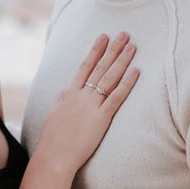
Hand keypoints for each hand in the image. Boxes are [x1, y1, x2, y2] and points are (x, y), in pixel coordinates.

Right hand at [34, 32, 140, 177]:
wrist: (54, 155)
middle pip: (99, 67)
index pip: (84, 67)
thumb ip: (62, 101)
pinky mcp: (101, 118)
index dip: (95, 51)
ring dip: (121, 60)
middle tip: (123, 33)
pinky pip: (116, 97)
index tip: (103, 37)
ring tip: (132, 45)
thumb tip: (65, 92)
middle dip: (112, 49)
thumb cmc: (53, 140)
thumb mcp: (54, 114)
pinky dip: (127, 83)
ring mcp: (91, 105)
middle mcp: (80, 95)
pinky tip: (136, 71)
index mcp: (69, 94)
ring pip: (109, 77)